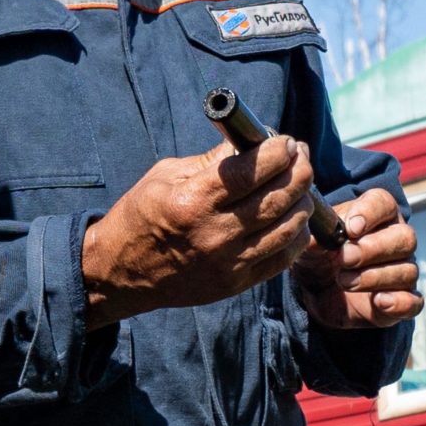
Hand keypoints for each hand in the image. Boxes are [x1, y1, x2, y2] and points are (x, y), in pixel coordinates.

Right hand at [81, 135, 317, 324]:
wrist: (122, 272)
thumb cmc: (141, 216)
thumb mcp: (165, 176)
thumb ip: (210, 161)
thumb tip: (250, 143)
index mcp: (192, 202)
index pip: (249, 172)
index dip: (276, 152)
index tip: (284, 141)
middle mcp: (214, 235)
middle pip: (277, 198)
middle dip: (298, 170)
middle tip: (299, 156)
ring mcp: (228, 264)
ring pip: (288, 228)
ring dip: (303, 200)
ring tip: (300, 185)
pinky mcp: (236, 284)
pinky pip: (282, 258)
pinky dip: (296, 234)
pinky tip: (294, 218)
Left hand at [296, 187, 422, 330]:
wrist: (318, 291)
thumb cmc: (320, 256)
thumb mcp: (310, 246)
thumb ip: (314, 239)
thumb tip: (318, 240)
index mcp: (375, 215)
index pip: (383, 203)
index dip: (370, 214)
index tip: (350, 229)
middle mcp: (396, 239)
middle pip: (404, 237)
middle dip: (373, 249)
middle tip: (344, 258)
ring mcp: (402, 270)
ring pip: (407, 270)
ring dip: (374, 277)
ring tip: (343, 280)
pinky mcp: (401, 300)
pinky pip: (413, 301)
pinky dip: (399, 302)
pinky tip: (378, 301)